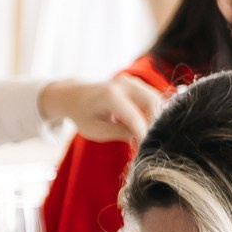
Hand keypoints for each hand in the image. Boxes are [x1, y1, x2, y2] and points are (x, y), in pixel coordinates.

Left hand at [39, 76, 167, 143]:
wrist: (74, 95)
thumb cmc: (83, 115)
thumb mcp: (97, 130)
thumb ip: (122, 134)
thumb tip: (144, 140)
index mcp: (110, 95)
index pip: (135, 118)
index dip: (144, 136)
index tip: (147, 151)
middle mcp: (123, 84)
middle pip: (153, 103)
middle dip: (156, 125)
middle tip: (151, 143)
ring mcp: (131, 81)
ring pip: (157, 100)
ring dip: (156, 119)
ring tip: (147, 136)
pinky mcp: (137, 84)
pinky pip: (153, 99)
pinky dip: (153, 113)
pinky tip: (146, 127)